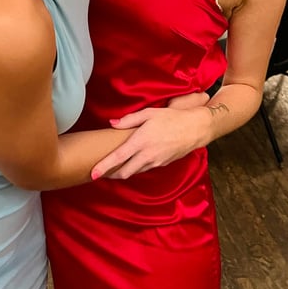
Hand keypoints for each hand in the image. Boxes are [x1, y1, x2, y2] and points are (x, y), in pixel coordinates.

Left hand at [91, 93, 209, 180]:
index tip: (93, 174)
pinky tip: (131, 162)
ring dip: (123, 172)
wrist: (194, 129)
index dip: (104, 167)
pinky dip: (135, 168)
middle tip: (100, 172)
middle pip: (124, 172)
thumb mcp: (149, 113)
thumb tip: (111, 123)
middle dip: (111, 175)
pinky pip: (144, 169)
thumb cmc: (171, 118)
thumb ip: (129, 120)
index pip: (118, 158)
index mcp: (141, 142)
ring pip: (134, 172)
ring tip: (112, 168)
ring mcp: (155, 162)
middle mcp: (147, 155)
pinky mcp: (162, 165)